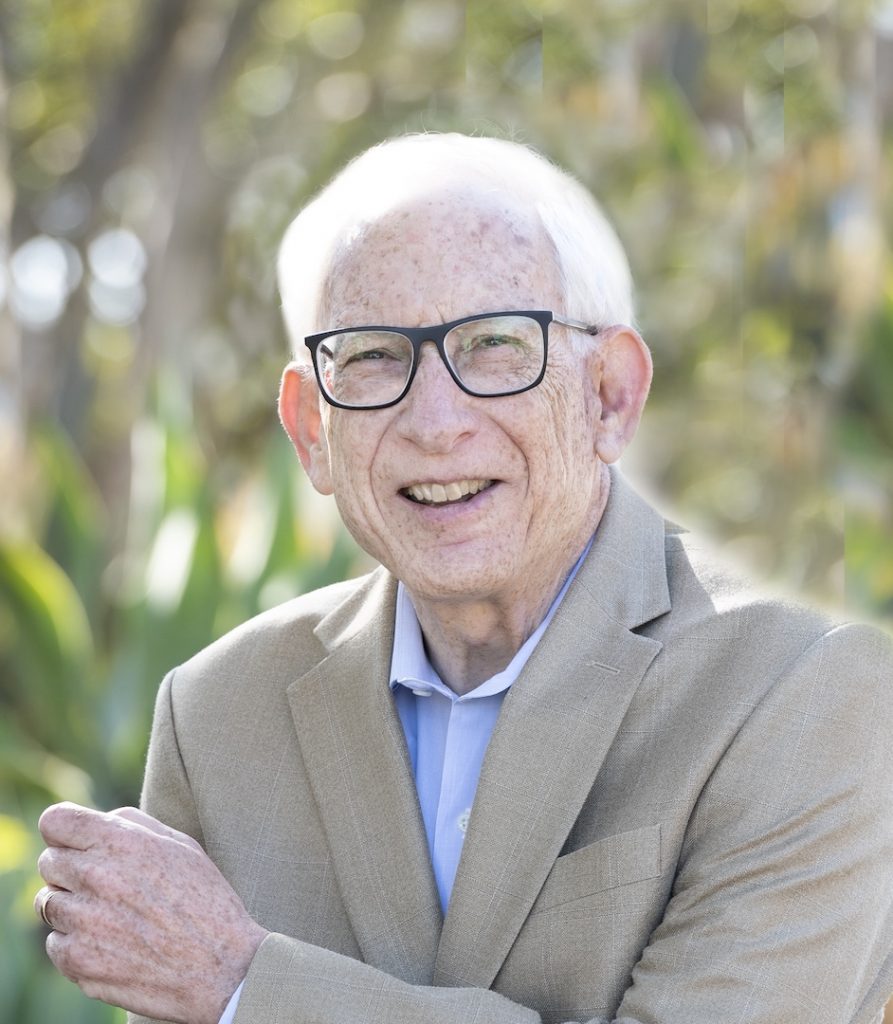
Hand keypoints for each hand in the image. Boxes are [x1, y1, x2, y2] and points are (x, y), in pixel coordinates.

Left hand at [34, 802, 267, 1023]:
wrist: (221, 968)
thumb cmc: (206, 901)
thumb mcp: (181, 846)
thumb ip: (134, 825)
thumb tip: (101, 822)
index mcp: (120, 843)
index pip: (55, 822)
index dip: (65, 830)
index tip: (77, 841)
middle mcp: (95, 877)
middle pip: (48, 862)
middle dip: (71, 868)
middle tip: (105, 883)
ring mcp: (83, 922)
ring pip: (47, 903)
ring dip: (72, 905)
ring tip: (112, 915)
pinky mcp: (78, 961)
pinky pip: (55, 943)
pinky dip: (75, 943)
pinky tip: (111, 943)